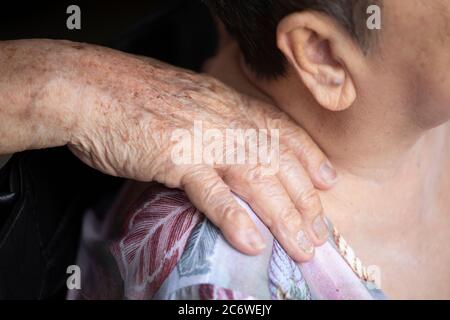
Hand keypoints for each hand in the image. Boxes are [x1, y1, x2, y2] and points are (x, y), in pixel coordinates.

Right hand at [59, 42, 336, 261]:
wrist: (89, 87)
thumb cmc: (132, 94)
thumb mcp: (185, 99)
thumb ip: (212, 120)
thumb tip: (228, 148)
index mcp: (228, 104)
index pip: (282, 131)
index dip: (308, 156)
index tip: (327, 180)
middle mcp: (225, 119)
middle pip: (278, 162)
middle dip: (304, 200)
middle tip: (319, 231)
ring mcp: (203, 139)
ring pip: (257, 180)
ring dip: (283, 218)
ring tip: (301, 247)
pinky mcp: (175, 158)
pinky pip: (213, 192)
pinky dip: (235, 218)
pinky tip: (253, 242)